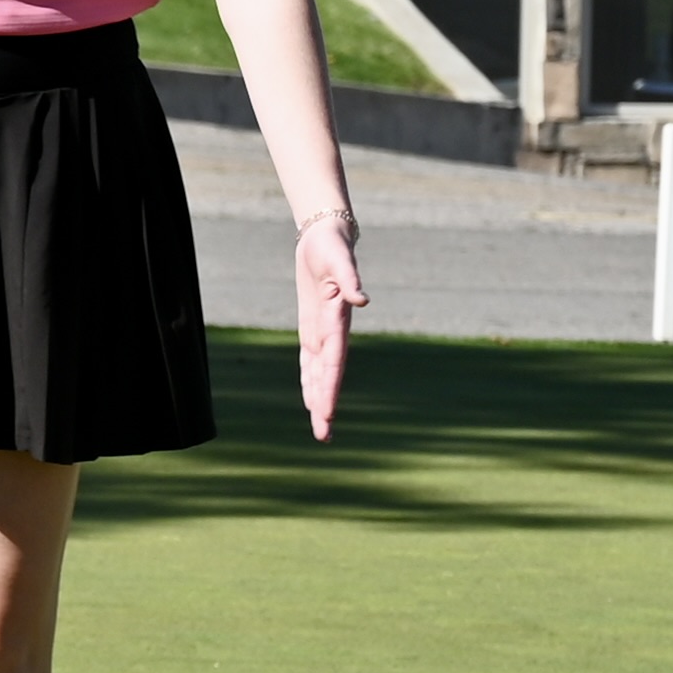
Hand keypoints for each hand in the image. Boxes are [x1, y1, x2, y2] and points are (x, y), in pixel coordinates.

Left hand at [292, 204, 365, 437]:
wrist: (327, 236)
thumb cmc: (332, 245)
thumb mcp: (338, 259)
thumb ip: (349, 279)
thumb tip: (362, 299)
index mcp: (336, 318)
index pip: (332, 360)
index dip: (328, 387)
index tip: (325, 412)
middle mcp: (332, 330)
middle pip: (328, 374)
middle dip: (325, 404)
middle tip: (324, 435)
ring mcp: (323, 331)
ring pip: (320, 372)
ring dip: (319, 399)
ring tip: (322, 430)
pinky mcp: (313, 327)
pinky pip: (311, 360)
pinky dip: (311, 381)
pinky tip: (311, 402)